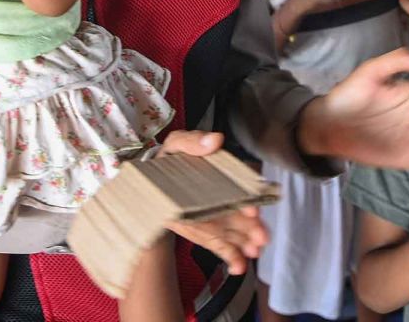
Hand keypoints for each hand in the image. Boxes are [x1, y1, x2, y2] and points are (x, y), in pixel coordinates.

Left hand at [159, 131, 269, 274]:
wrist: (147, 184)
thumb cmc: (169, 162)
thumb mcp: (177, 145)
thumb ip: (193, 141)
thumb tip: (215, 140)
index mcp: (224, 175)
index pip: (243, 186)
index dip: (250, 197)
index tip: (252, 210)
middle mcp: (226, 198)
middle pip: (245, 214)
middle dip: (256, 227)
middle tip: (261, 237)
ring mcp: (218, 218)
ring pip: (239, 233)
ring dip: (248, 243)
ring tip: (252, 252)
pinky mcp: (208, 234)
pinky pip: (224, 247)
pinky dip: (233, 258)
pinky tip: (238, 266)